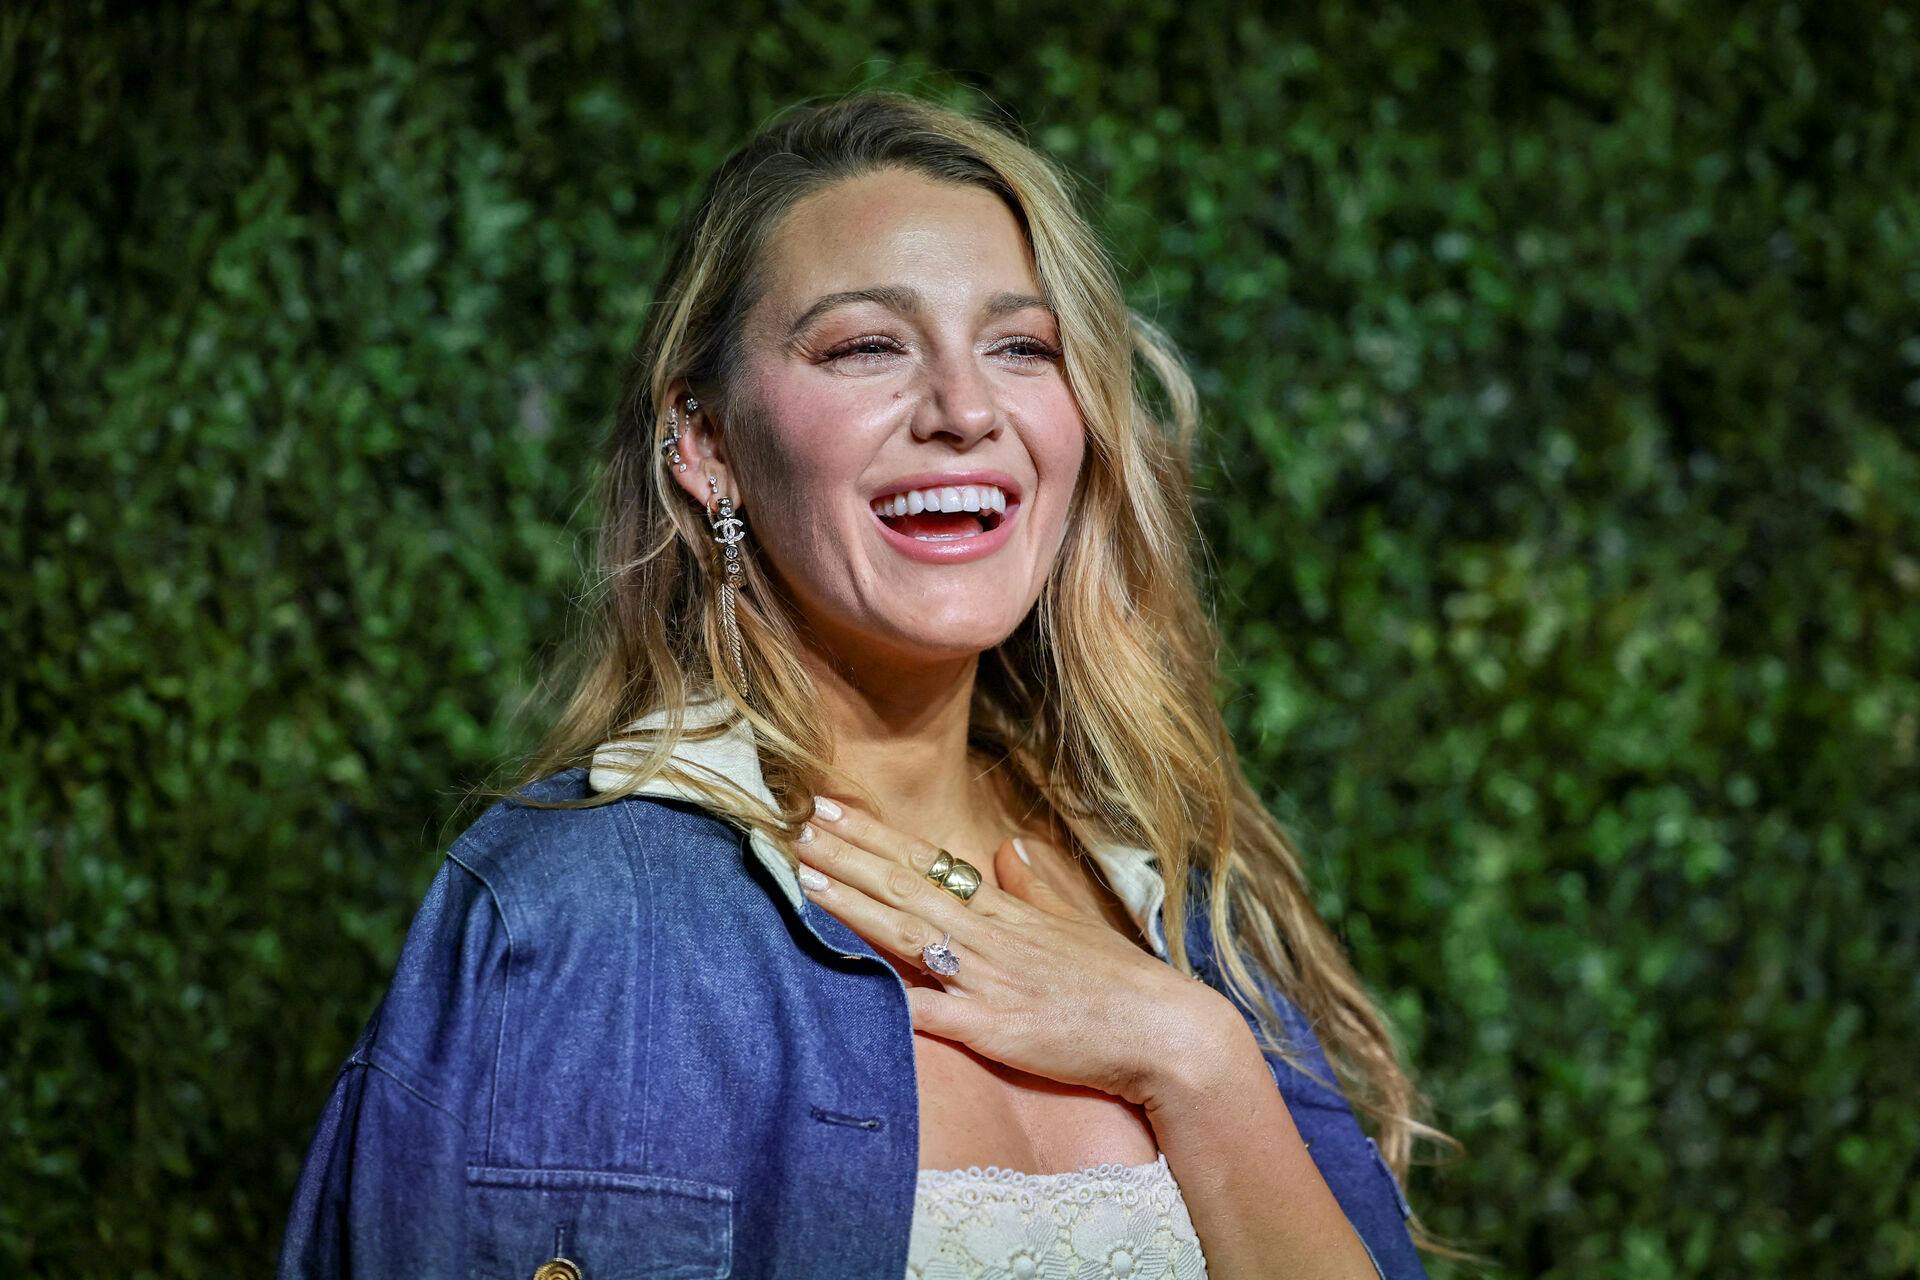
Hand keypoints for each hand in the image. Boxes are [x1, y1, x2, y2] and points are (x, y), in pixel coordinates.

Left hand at [793, 796, 1237, 1108]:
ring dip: (853, 902)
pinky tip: (850, 978)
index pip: (924, 862)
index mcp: (1003, 911)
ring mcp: (989, 980)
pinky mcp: (995, 1028)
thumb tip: (1010, 849)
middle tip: (794, 823)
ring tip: (805, 875)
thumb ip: (1037, 888)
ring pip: (908, 932)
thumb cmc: (1120, 983)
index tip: (829, 806)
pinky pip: (934, 1011)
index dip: (872, 835)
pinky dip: (892, 995)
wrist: (1166, 1032)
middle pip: (904, 887)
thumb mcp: (1076, 924)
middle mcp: (989, 936)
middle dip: (846, 855)